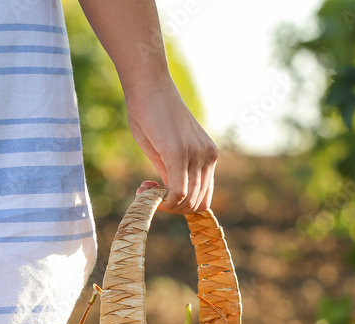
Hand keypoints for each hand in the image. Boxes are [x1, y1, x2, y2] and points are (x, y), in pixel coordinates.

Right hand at [126, 78, 216, 214]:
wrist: (148, 85)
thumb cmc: (152, 114)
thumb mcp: (165, 150)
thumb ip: (172, 173)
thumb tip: (170, 196)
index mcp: (208, 156)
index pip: (204, 198)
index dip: (182, 206)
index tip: (160, 195)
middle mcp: (208, 157)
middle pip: (197, 205)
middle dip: (171, 207)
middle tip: (148, 192)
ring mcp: (197, 155)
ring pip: (187, 202)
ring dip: (164, 204)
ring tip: (145, 189)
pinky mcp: (180, 153)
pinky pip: (177, 192)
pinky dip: (162, 200)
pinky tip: (145, 189)